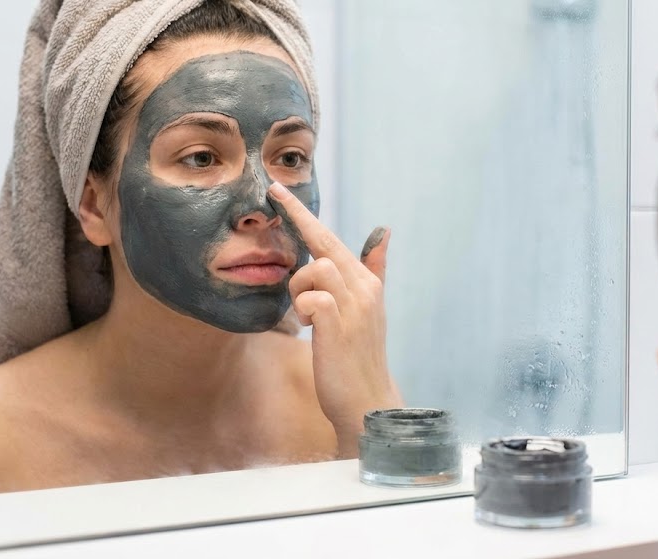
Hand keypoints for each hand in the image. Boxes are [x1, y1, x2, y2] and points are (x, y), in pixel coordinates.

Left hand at [269, 183, 402, 457]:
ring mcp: (353, 306)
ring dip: (298, 288)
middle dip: (297, 216)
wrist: (366, 400)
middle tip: (273, 191)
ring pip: (314, 268)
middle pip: (325, 241)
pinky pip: (311, 298)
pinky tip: (307, 328)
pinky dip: (302, 309)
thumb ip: (374, 268)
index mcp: (367, 282)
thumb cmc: (359, 356)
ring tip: (304, 315)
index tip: (280, 190)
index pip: (332, 239)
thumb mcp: (368, 308)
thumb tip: (383, 231)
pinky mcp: (337, 324)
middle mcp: (364, 288)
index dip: (305, 215)